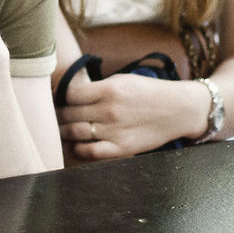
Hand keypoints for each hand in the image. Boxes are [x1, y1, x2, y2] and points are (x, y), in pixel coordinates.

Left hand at [57, 69, 209, 159]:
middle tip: (55, 115)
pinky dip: (78, 148)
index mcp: (109, 90)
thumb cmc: (148, 92)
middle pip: (69, 114)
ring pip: (75, 133)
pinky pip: (89, 152)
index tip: (59, 98)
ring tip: (62, 129)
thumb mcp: (122, 80)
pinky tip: (78, 143)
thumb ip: (97, 87)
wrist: (178, 110)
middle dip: (59, 114)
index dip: (61, 96)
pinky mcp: (121, 149)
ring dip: (65, 131)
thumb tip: (70, 93)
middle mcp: (109, 111)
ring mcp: (114, 131)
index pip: (70, 94)